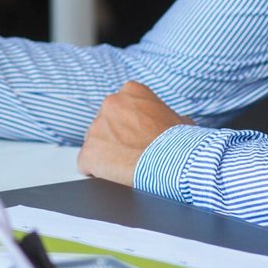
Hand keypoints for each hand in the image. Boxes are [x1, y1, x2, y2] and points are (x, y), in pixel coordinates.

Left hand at [77, 82, 193, 185]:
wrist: (174, 162)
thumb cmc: (180, 142)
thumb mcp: (180, 120)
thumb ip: (167, 116)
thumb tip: (175, 122)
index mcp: (132, 91)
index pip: (121, 108)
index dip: (129, 126)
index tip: (137, 137)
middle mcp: (110, 104)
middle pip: (105, 124)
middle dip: (115, 138)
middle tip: (132, 153)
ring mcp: (96, 127)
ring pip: (95, 143)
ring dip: (107, 155)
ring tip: (127, 166)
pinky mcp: (89, 151)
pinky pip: (86, 164)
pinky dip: (97, 171)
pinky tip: (115, 176)